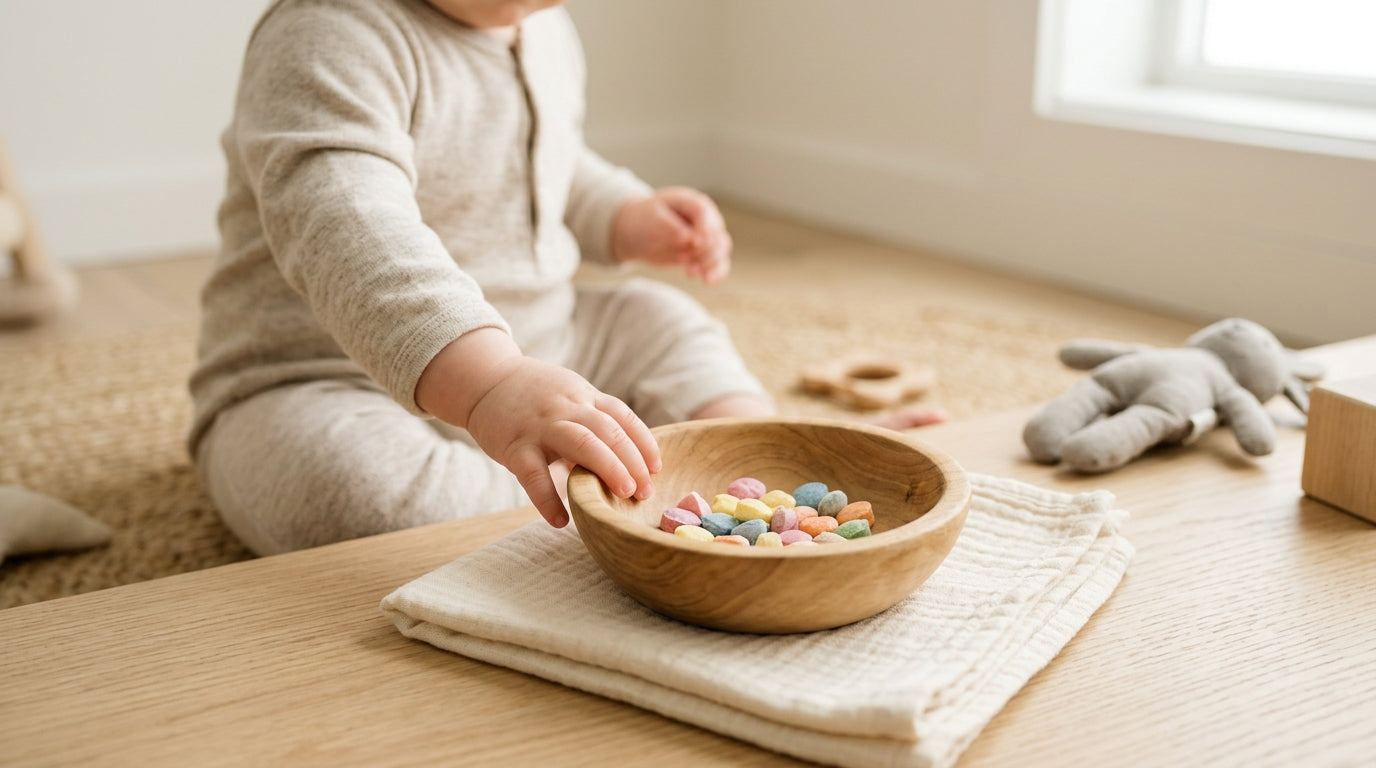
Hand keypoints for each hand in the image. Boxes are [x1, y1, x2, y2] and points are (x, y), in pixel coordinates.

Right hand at [416, 328, 660, 526]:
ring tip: (623, 494)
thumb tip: (627, 458)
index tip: (657, 468)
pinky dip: (548, 500)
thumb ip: (594, 420)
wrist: (485, 379)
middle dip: (632, 460)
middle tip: (646, 490)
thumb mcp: (569, 395)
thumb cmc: (534, 396)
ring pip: (581, 443)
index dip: (644, 442)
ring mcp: (541, 425)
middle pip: (609, 430)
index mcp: (583, 396)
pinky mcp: (514, 446)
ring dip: (608, 467)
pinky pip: (534, 475)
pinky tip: (562, 520)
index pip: (622, 416)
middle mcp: (567, 407)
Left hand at [612, 187, 732, 284]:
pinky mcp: (704, 253)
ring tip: (689, 272)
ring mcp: (707, 236)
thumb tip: (689, 238)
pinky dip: (716, 273)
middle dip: (703, 250)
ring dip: (709, 263)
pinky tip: (706, 282)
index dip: (703, 229)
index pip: (704, 213)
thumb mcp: (651, 218)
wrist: (638, 231)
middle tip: (681, 259)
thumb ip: (670, 226)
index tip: (695, 244)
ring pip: (721, 249)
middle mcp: (705, 218)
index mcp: (692, 203)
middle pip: (717, 233)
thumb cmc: (644, 219)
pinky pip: (719, 263)